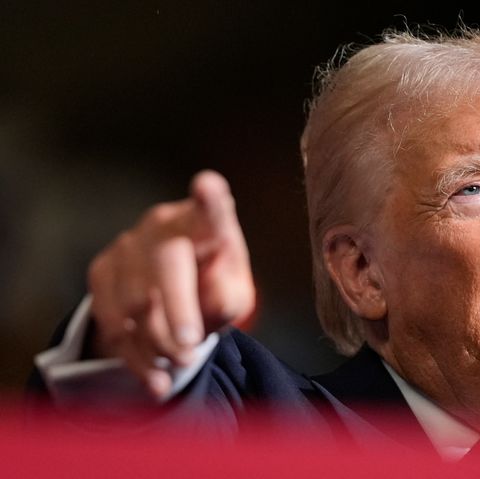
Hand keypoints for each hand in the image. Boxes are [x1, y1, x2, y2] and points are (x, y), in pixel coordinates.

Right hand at [87, 170, 255, 398]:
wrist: (173, 301)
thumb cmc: (213, 292)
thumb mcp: (233, 297)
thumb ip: (228, 293)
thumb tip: (213, 288)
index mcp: (206, 224)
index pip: (212, 210)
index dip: (210, 200)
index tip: (208, 186)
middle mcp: (163, 224)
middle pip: (164, 264)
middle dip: (176, 313)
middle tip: (189, 350)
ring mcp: (128, 244)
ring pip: (135, 301)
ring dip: (157, 342)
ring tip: (180, 366)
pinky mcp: (101, 271)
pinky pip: (111, 321)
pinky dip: (134, 359)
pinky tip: (154, 382)